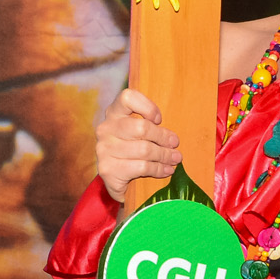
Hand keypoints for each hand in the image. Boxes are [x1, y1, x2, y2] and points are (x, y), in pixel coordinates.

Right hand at [97, 87, 179, 202]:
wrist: (116, 181)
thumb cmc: (133, 150)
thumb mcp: (138, 133)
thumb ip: (149, 126)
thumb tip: (172, 137)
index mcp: (114, 113)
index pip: (128, 97)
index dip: (147, 106)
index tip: (159, 119)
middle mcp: (105, 129)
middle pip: (141, 128)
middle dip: (163, 137)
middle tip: (175, 144)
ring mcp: (104, 149)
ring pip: (144, 150)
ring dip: (164, 155)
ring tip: (175, 159)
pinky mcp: (107, 169)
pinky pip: (140, 167)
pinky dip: (158, 169)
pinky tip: (166, 171)